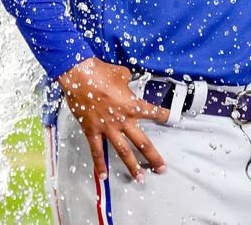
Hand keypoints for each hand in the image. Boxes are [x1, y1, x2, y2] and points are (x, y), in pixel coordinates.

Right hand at [57, 58, 169, 181]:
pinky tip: (103, 176)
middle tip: (161, 168)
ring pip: (123, 152)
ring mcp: (108, 128)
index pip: (153, 113)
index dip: (163, 115)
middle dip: (153, 157)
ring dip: (132, 166)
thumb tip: (126, 81)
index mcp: (133, 105)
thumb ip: (127, 82)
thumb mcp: (121, 74)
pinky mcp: (93, 131)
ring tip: (139, 178)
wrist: (80, 76)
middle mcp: (123, 120)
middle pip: (142, 143)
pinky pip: (97, 151)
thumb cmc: (101, 72)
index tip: (170, 118)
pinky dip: (99, 165)